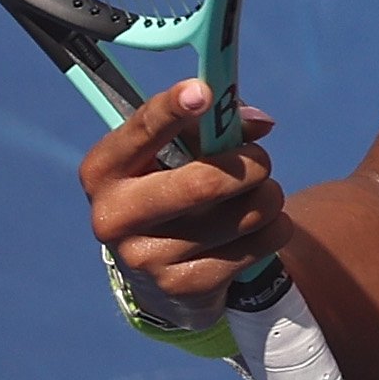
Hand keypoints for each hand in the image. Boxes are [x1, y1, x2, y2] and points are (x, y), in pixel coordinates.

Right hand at [81, 79, 286, 310]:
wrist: (159, 269)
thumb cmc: (172, 186)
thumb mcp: (177, 153)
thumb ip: (214, 126)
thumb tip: (259, 123)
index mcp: (104, 170)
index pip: (140, 131)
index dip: (172, 109)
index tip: (204, 92)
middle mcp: (114, 216)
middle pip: (202, 184)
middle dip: (251, 164)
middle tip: (262, 161)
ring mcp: (146, 258)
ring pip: (244, 213)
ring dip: (269, 196)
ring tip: (260, 196)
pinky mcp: (183, 287)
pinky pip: (258, 245)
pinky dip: (274, 229)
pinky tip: (258, 229)